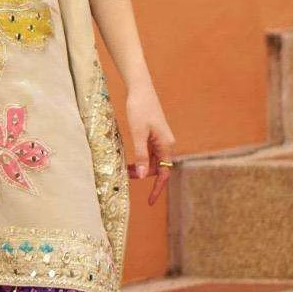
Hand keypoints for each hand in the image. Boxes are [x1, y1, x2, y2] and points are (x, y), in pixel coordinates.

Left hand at [125, 81, 174, 204]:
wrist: (140, 89)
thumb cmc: (139, 108)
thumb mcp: (137, 134)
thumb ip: (141, 156)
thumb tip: (143, 177)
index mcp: (166, 145)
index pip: (164, 173)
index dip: (157, 189)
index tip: (149, 203)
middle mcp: (167, 144)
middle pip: (157, 168)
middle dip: (143, 176)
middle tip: (125, 176)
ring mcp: (160, 140)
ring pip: (152, 161)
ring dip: (141, 167)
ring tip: (125, 169)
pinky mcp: (154, 135)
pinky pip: (149, 153)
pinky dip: (140, 159)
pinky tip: (130, 160)